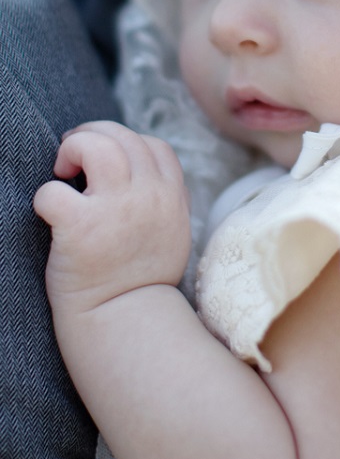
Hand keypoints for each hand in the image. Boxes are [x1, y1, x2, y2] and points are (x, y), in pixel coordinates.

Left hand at [34, 121, 190, 315]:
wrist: (125, 321)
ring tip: (63, 171)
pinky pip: (53, 191)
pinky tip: (50, 212)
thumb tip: (146, 171)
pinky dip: (45, 196)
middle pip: (121, 136)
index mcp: (170, 196)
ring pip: (96, 145)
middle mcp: (147, 195)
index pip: (154, 146)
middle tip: (73, 158)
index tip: (110, 163)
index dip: (128, 145)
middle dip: (92, 136)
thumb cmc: (143, 280)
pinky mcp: (80, 227)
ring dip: (73, 148)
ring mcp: (115, 209)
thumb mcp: (175, 232)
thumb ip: (166, 198)